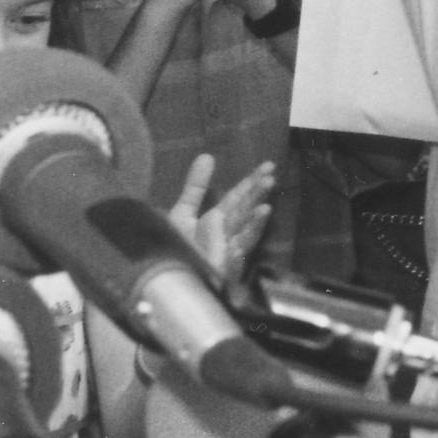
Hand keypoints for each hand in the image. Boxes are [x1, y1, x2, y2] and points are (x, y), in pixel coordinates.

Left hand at [167, 152, 272, 284]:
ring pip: (244, 228)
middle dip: (256, 193)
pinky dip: (246, 237)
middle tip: (271, 175)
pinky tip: (254, 224)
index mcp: (216, 219)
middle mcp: (225, 232)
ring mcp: (225, 248)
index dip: (250, 182)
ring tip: (266, 200)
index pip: (237, 197)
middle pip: (244, 209)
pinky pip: (235, 251)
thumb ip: (195, 188)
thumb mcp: (181, 214)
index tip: (268, 167)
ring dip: (255, 215)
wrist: (166, 283)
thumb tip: (207, 155)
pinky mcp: (222, 266)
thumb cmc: (175, 250)